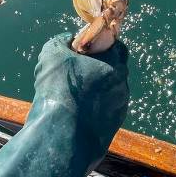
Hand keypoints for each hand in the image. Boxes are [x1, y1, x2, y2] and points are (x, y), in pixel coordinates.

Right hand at [29, 34, 129, 166]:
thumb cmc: (59, 89)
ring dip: (93, 91)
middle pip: (112, 71)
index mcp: (115, 65)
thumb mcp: (52, 54)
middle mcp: (123, 87)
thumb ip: (62, 41)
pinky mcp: (112, 128)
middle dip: (95, 69)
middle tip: (74, 72)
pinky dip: (91, 110)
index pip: (116, 47)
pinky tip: (73, 113)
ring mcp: (119, 109)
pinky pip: (103, 112)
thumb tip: (69, 40)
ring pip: (107, 93)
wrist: (62, 136)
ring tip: (70, 96)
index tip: (83, 50)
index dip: (99, 45)